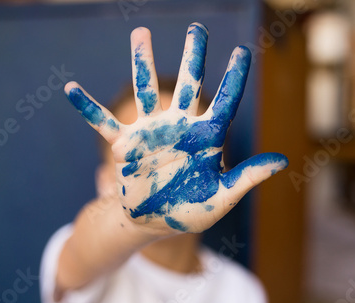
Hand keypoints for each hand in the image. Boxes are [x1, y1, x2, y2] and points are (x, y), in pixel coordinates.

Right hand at [64, 23, 287, 233]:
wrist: (154, 221)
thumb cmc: (190, 210)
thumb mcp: (222, 197)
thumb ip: (248, 177)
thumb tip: (284, 160)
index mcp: (204, 138)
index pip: (224, 102)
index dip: (234, 78)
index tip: (243, 51)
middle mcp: (178, 127)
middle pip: (188, 84)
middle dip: (193, 57)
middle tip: (197, 30)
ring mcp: (151, 133)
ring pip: (146, 91)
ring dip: (142, 63)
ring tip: (141, 34)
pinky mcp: (126, 145)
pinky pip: (103, 123)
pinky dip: (87, 108)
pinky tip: (70, 89)